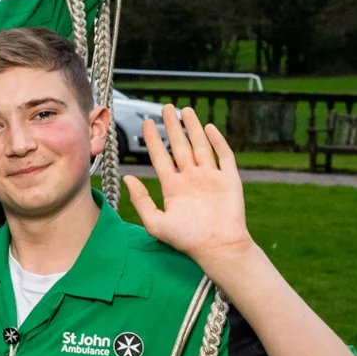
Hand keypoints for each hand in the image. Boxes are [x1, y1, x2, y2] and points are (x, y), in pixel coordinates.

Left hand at [123, 107, 255, 262]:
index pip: (160, 157)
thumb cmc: (187, 240)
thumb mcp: (156, 223)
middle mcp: (191, 178)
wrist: (217, 248)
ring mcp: (210, 177)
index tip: (145, 123)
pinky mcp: (229, 179)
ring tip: (185, 110)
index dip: (153, 140)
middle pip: (179, 146)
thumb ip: (141, 201)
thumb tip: (128, 178)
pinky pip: (223, 156)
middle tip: (165, 107)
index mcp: (173, 187)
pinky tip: (208, 127)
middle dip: (172, 127)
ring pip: (200, 146)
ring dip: (192, 128)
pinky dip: (217, 141)